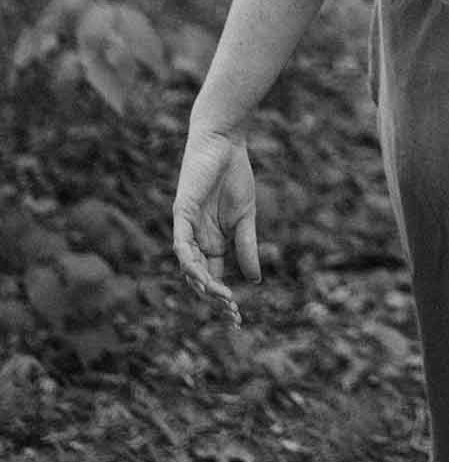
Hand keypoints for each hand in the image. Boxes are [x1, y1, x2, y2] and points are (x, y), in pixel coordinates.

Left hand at [172, 119, 259, 325]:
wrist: (225, 144)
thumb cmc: (235, 177)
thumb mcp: (246, 217)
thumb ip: (247, 247)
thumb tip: (255, 280)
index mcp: (213, 242)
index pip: (214, 278)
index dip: (223, 298)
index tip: (237, 317)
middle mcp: (197, 240)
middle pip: (200, 278)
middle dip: (213, 298)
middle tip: (231, 312)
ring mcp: (188, 228)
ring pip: (188, 266)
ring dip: (202, 284)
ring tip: (219, 297)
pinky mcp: (181, 215)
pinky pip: (181, 244)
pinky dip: (188, 260)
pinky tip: (199, 274)